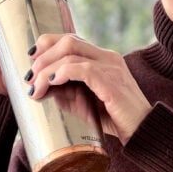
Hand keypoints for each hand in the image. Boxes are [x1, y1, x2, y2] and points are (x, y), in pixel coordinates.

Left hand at [27, 32, 151, 143]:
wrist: (143, 132)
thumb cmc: (116, 118)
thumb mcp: (86, 101)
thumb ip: (67, 90)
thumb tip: (40, 86)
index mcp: (103, 58)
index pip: (71, 39)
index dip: (47, 45)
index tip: (31, 60)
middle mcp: (108, 57)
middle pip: (68, 41)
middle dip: (42, 58)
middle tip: (29, 78)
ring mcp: (111, 67)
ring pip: (70, 54)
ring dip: (46, 69)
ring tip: (35, 87)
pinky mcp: (112, 81)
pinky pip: (82, 69)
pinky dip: (62, 73)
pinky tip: (52, 83)